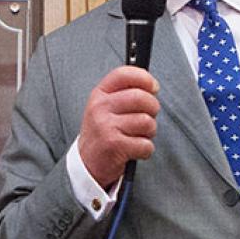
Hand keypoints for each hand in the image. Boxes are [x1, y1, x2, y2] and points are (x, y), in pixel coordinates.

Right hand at [78, 65, 160, 188]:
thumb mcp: (105, 108)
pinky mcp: (114, 145)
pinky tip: (134, 150)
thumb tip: (152, 86)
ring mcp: (106, 126)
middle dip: (152, 109)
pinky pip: (146, 144)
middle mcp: (100, 108)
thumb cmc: (103, 133)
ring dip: (149, 132)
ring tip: (137, 136)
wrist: (86, 164)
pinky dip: (145, 150)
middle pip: (141, 97)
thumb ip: (124, 94)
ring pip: (147, 121)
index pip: (124, 74)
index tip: (153, 87)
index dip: (144, 78)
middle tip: (147, 117)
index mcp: (99, 95)